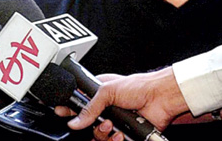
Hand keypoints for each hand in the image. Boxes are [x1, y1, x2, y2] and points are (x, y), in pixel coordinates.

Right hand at [59, 68, 188, 131]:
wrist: (160, 98)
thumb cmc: (138, 86)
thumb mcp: (107, 91)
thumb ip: (89, 107)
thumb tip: (75, 120)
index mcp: (98, 95)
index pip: (78, 104)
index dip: (69, 110)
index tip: (61, 113)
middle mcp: (105, 110)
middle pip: (86, 125)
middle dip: (90, 126)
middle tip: (100, 121)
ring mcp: (115, 123)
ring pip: (98, 136)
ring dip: (103, 133)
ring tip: (112, 126)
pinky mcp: (124, 135)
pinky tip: (121, 134)